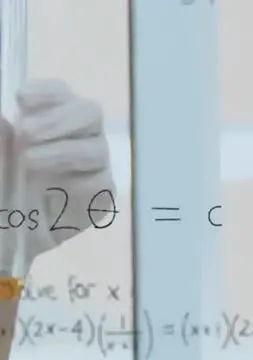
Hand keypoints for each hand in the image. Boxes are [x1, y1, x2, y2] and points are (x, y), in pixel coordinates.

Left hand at [1, 79, 112, 269]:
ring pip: (97, 148)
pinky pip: (101, 183)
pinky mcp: (101, 196)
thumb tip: (4, 120)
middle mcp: (76, 137)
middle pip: (89, 112)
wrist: (8, 233)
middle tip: (25, 133)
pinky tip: (53, 192)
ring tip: (30, 163)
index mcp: (48, 119)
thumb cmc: (2, 189)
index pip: (59, 93)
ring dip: (63, 152)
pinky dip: (78, 183)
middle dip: (59, 119)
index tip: (22, 100)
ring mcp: (92, 167)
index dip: (47, 92)